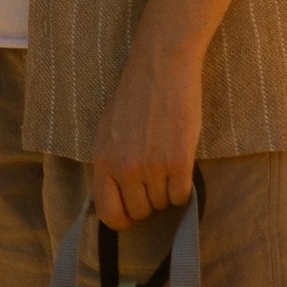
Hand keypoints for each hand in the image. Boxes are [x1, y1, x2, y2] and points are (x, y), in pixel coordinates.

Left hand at [88, 25, 202, 229]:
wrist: (162, 67)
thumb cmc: (135, 95)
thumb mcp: (107, 131)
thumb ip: (109, 164)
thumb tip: (114, 196)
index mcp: (103, 160)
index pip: (108, 212)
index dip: (122, 219)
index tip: (132, 214)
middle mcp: (125, 168)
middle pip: (140, 211)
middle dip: (148, 201)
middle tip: (154, 178)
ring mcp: (152, 167)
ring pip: (162, 204)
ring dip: (167, 191)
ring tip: (166, 162)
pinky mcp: (178, 162)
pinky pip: (182, 197)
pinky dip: (183, 188)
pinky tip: (180, 165)